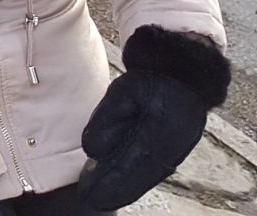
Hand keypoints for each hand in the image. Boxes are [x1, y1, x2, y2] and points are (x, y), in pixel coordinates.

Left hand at [78, 25, 230, 209]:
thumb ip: (107, 120)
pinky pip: (150, 170)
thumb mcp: (124, 92)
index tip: (90, 195)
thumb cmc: (150, 82)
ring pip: (144, 176)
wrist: (183, 74)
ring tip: (98, 196)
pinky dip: (134, 180)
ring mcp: (173, 151)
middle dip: (113, 190)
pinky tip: (117, 184)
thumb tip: (93, 151)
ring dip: (122, 188)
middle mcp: (169, 149)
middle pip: (137, 177)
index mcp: (157, 135)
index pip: (128, 166)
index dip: (109, 184)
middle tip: (90, 200)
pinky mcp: (171, 149)